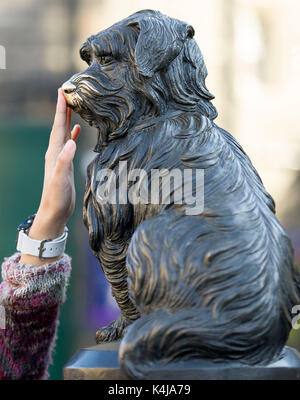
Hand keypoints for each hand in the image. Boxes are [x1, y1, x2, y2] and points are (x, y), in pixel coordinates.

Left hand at [20, 88, 80, 265]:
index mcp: (54, 152)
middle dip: (63, 108)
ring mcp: (60, 157)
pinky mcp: (65, 163)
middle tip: (67, 91)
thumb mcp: (60, 179)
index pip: (58, 126)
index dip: (61, 109)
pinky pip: (69, 143)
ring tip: (72, 106)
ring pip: (64, 132)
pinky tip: (76, 130)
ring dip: (67, 119)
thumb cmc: (56, 197)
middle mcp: (55, 152)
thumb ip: (64, 161)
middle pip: (59, 125)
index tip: (62, 91)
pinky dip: (72, 134)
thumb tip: (70, 141)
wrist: (54, 211)